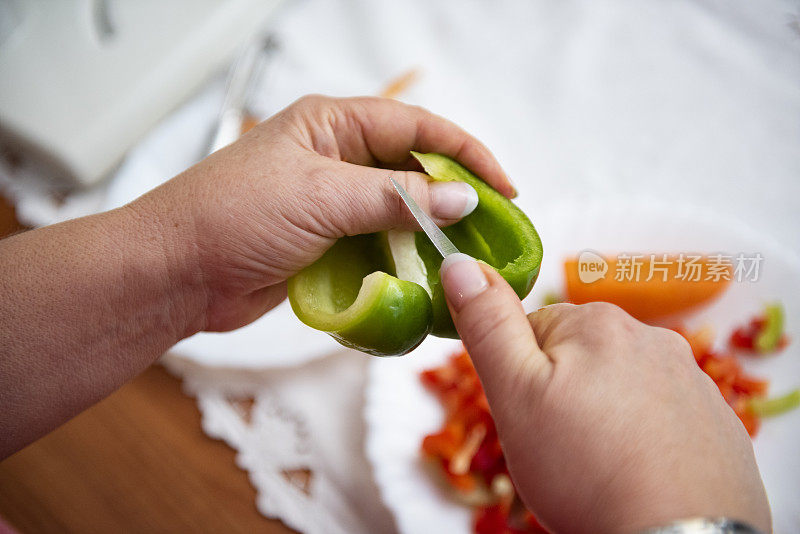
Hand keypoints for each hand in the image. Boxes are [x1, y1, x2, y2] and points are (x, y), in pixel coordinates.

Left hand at [134, 95, 512, 332]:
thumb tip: (461, 198)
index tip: (502, 186)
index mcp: (332, 124)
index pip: (416, 126)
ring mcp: (330, 202)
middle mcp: (335, 157)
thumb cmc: (234, 216)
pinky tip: (425, 277)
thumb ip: (396, 198)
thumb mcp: (322, 197)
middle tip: (492, 228)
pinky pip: (376, 244)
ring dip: (429, 233)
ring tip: (466, 257)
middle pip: (412, 169)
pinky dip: (401, 259)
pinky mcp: (324, 241)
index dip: (464, 153)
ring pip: (397, 211)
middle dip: (452, 196)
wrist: (176, 272)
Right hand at [439, 255, 770, 532]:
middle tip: (560, 446)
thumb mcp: (515, 394)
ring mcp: (689, 379)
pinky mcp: (712, 420)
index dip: (521, 380)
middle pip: (578, 359)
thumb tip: (460, 263)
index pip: (534, 332)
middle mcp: (650, 338)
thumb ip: (488, 324)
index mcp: (596, 323)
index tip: (532, 418)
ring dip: (602, 417)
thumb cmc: (588, 470)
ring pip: (618, 388)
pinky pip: (659, 416)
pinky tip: (636, 472)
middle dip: (562, 396)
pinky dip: (642, 438)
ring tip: (598, 466)